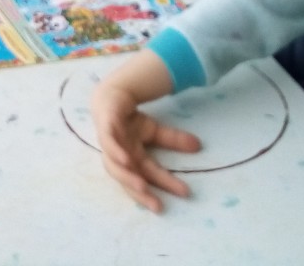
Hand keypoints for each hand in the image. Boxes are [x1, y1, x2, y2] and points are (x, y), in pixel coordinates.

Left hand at [90, 51, 200, 212]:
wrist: (110, 97)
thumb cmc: (129, 119)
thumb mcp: (154, 130)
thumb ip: (174, 139)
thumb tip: (199, 145)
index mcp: (133, 158)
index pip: (151, 174)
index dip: (166, 184)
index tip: (185, 193)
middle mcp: (121, 156)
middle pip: (131, 179)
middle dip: (143, 194)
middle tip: (158, 206)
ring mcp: (111, 145)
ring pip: (116, 167)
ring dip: (128, 178)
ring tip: (142, 187)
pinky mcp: (105, 128)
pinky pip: (108, 143)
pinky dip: (115, 152)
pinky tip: (125, 160)